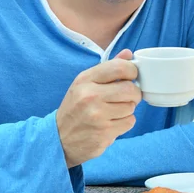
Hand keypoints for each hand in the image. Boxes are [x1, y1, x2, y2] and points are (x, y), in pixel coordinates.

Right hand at [56, 49, 140, 167]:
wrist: (59, 138)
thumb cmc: (75, 107)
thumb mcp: (85, 83)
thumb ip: (108, 68)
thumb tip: (128, 54)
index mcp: (85, 79)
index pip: (119, 67)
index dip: (132, 71)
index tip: (131, 76)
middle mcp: (90, 96)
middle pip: (130, 89)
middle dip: (134, 93)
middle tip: (127, 96)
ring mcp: (97, 116)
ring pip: (131, 107)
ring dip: (128, 109)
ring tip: (114, 111)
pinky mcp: (104, 133)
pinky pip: (129, 122)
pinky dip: (125, 122)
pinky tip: (112, 122)